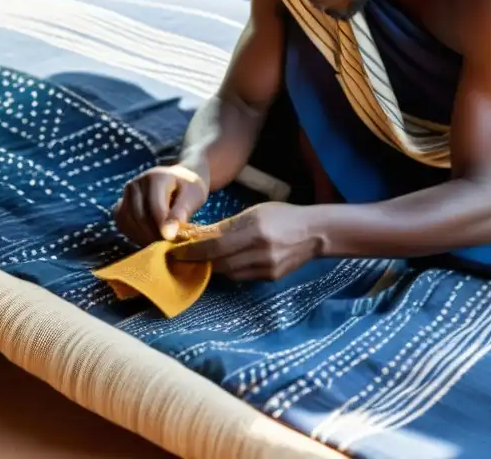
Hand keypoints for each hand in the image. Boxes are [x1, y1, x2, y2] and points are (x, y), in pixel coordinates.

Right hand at [113, 163, 207, 245]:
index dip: (162, 225)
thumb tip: (168, 235)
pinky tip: (149, 237)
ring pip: (129, 222)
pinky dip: (135, 234)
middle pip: (140, 216)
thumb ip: (182, 212)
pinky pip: (123, 224)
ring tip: (161, 240)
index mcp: (156, 177)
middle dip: (154, 234)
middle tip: (169, 243)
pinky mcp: (120, 205)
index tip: (172, 239)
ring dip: (144, 236)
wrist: (179, 181)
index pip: (154, 206)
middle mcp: (136, 183)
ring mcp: (125, 195)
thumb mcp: (193, 197)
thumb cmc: (189, 189)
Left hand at [172, 201, 322, 280]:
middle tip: (182, 257)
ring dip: (213, 267)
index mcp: (255, 230)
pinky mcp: (270, 277)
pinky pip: (242, 276)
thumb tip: (200, 235)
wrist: (314, 233)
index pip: (215, 245)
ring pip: (229, 272)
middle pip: (220, 262)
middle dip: (199, 261)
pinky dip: (230, 270)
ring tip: (201, 260)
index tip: (176, 251)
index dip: (193, 251)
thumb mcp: (255, 212)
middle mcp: (260, 251)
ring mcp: (266, 267)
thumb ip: (228, 226)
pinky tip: (226, 262)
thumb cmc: (282, 216)